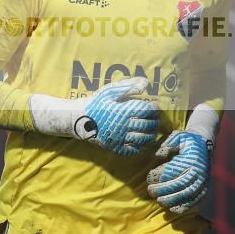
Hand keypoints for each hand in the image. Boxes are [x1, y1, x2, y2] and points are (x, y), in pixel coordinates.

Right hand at [30, 77, 158, 155]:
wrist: (78, 119)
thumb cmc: (95, 103)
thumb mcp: (110, 91)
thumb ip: (128, 87)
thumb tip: (146, 83)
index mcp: (122, 111)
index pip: (145, 110)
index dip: (153, 108)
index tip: (154, 106)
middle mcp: (123, 125)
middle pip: (146, 125)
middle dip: (154, 122)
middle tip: (156, 119)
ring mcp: (119, 138)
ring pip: (141, 139)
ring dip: (150, 135)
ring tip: (152, 131)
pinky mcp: (114, 147)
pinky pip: (131, 150)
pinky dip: (139, 147)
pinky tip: (142, 143)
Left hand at [147, 130, 210, 212]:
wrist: (205, 144)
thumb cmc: (187, 141)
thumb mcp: (178, 136)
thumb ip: (168, 143)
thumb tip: (159, 155)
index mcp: (191, 158)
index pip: (173, 170)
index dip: (160, 176)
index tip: (149, 179)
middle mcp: (198, 171)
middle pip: (179, 184)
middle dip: (163, 190)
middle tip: (150, 191)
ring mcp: (203, 181)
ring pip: (187, 194)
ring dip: (172, 200)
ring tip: (159, 201)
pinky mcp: (204, 188)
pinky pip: (195, 200)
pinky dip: (184, 207)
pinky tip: (173, 210)